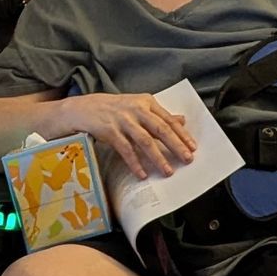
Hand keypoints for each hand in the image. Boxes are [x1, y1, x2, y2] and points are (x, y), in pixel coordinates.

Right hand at [60, 92, 194, 178]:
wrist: (84, 108)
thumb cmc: (114, 109)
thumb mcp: (138, 106)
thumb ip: (159, 114)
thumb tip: (182, 120)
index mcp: (146, 102)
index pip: (169, 120)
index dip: (182, 134)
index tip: (193, 147)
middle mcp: (136, 109)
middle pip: (161, 129)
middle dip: (176, 146)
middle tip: (187, 159)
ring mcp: (123, 120)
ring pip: (145, 141)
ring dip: (158, 158)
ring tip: (167, 171)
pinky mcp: (110, 131)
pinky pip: (126, 150)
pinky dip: (135, 163)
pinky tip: (142, 173)